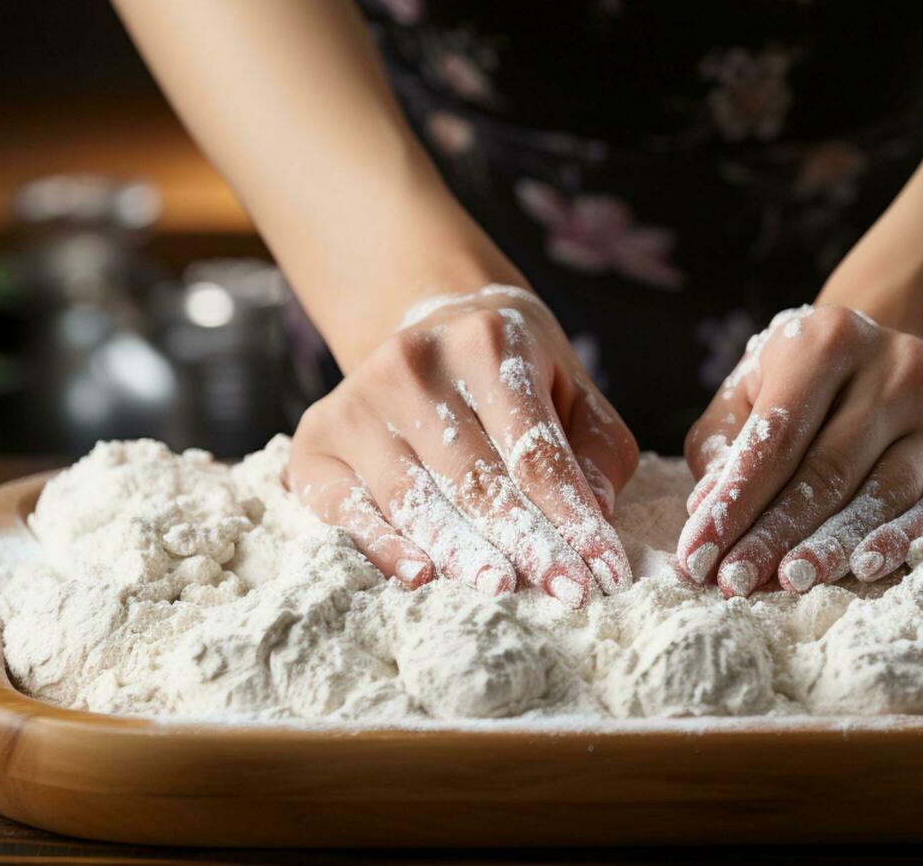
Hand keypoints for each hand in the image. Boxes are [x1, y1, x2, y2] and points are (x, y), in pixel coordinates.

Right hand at [286, 285, 637, 606]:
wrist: (431, 327)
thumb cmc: (514, 373)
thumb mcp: (571, 390)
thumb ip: (594, 448)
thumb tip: (597, 513)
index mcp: (487, 343)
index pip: (535, 452)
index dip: (572, 520)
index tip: (604, 573)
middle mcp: (414, 364)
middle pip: (476, 480)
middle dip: (527, 547)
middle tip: (566, 596)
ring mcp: (358, 401)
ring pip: (416, 498)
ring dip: (463, 554)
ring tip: (502, 591)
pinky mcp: (318, 437)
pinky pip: (347, 508)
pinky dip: (384, 547)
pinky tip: (420, 577)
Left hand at [678, 305, 922, 595]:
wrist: (896, 369)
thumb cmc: (805, 392)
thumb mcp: (754, 393)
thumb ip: (725, 443)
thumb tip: (707, 507)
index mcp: (830, 338)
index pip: (776, 434)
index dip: (734, 501)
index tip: (696, 556)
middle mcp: (896, 365)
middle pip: (827, 468)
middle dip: (774, 533)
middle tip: (735, 582)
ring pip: (882, 492)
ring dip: (831, 545)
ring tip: (789, 581)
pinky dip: (902, 540)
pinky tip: (866, 568)